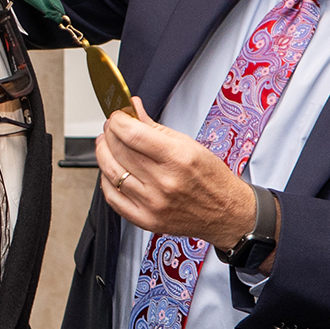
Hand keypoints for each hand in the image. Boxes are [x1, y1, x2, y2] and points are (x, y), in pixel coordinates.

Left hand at [94, 98, 254, 250]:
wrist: (226, 213)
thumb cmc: (211, 178)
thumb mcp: (190, 144)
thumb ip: (156, 127)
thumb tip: (134, 109)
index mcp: (177, 159)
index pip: (132, 134)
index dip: (118, 121)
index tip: (118, 116)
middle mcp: (164, 182)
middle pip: (119, 151)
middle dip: (109, 134)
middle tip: (112, 127)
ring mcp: (152, 203)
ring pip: (112, 173)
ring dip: (103, 154)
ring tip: (107, 144)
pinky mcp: (146, 219)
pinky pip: (113, 198)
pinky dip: (106, 180)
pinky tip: (111, 170)